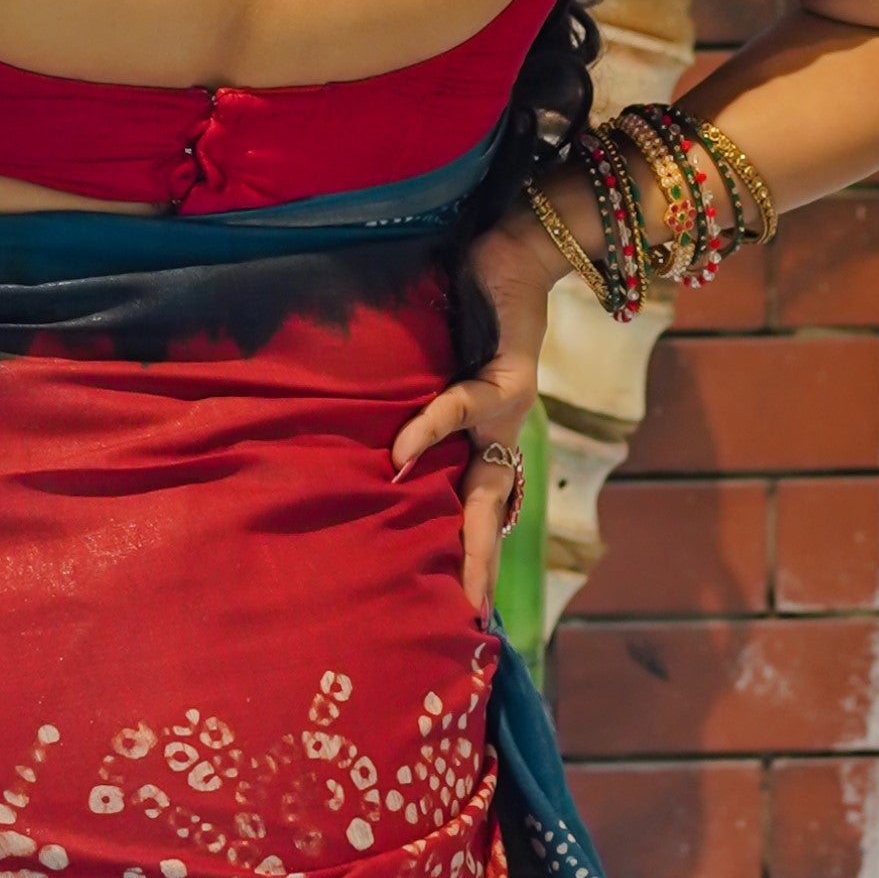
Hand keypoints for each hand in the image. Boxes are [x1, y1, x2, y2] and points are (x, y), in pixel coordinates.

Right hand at [389, 196, 562, 624]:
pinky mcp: (508, 374)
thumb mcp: (436, 369)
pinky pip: (460, 407)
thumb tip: (364, 446)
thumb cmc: (470, 307)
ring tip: (457, 585)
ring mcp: (508, 410)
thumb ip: (412, 410)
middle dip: (478, 571)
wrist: (514, 253)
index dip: (469, 560)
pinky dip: (427, 431)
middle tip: (469, 625)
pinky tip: (399, 456)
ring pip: (488, 487)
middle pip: (489, 518)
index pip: (476, 512)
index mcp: (483, 438)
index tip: (464, 617)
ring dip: (471, 536)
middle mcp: (499, 435)